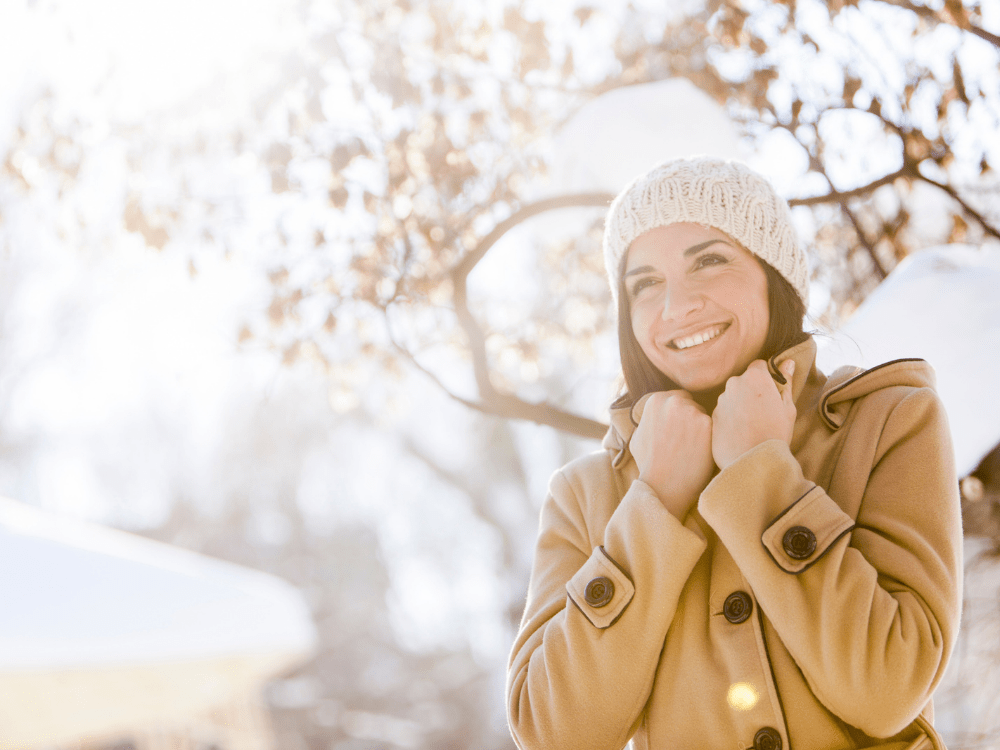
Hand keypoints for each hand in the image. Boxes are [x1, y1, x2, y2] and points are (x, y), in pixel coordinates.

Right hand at [630, 390, 713, 519]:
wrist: (664, 486)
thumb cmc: (649, 465)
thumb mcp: (637, 436)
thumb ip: (648, 419)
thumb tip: (654, 415)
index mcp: (656, 400)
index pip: (678, 398)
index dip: (680, 416)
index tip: (679, 431)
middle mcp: (673, 401)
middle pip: (693, 404)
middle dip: (691, 420)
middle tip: (687, 442)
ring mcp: (691, 411)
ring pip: (705, 416)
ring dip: (702, 430)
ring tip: (693, 450)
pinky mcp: (707, 424)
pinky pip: (715, 428)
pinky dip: (711, 439)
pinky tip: (702, 453)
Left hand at [712, 359, 796, 469]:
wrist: (753, 461)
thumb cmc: (775, 433)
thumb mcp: (788, 407)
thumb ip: (786, 382)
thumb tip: (788, 362)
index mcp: (755, 377)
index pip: (759, 366)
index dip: (766, 377)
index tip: (771, 391)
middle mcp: (734, 383)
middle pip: (743, 381)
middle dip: (752, 390)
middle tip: (763, 411)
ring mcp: (721, 400)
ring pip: (732, 396)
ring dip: (740, 404)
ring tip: (752, 425)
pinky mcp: (712, 416)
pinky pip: (724, 411)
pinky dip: (731, 417)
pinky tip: (741, 432)